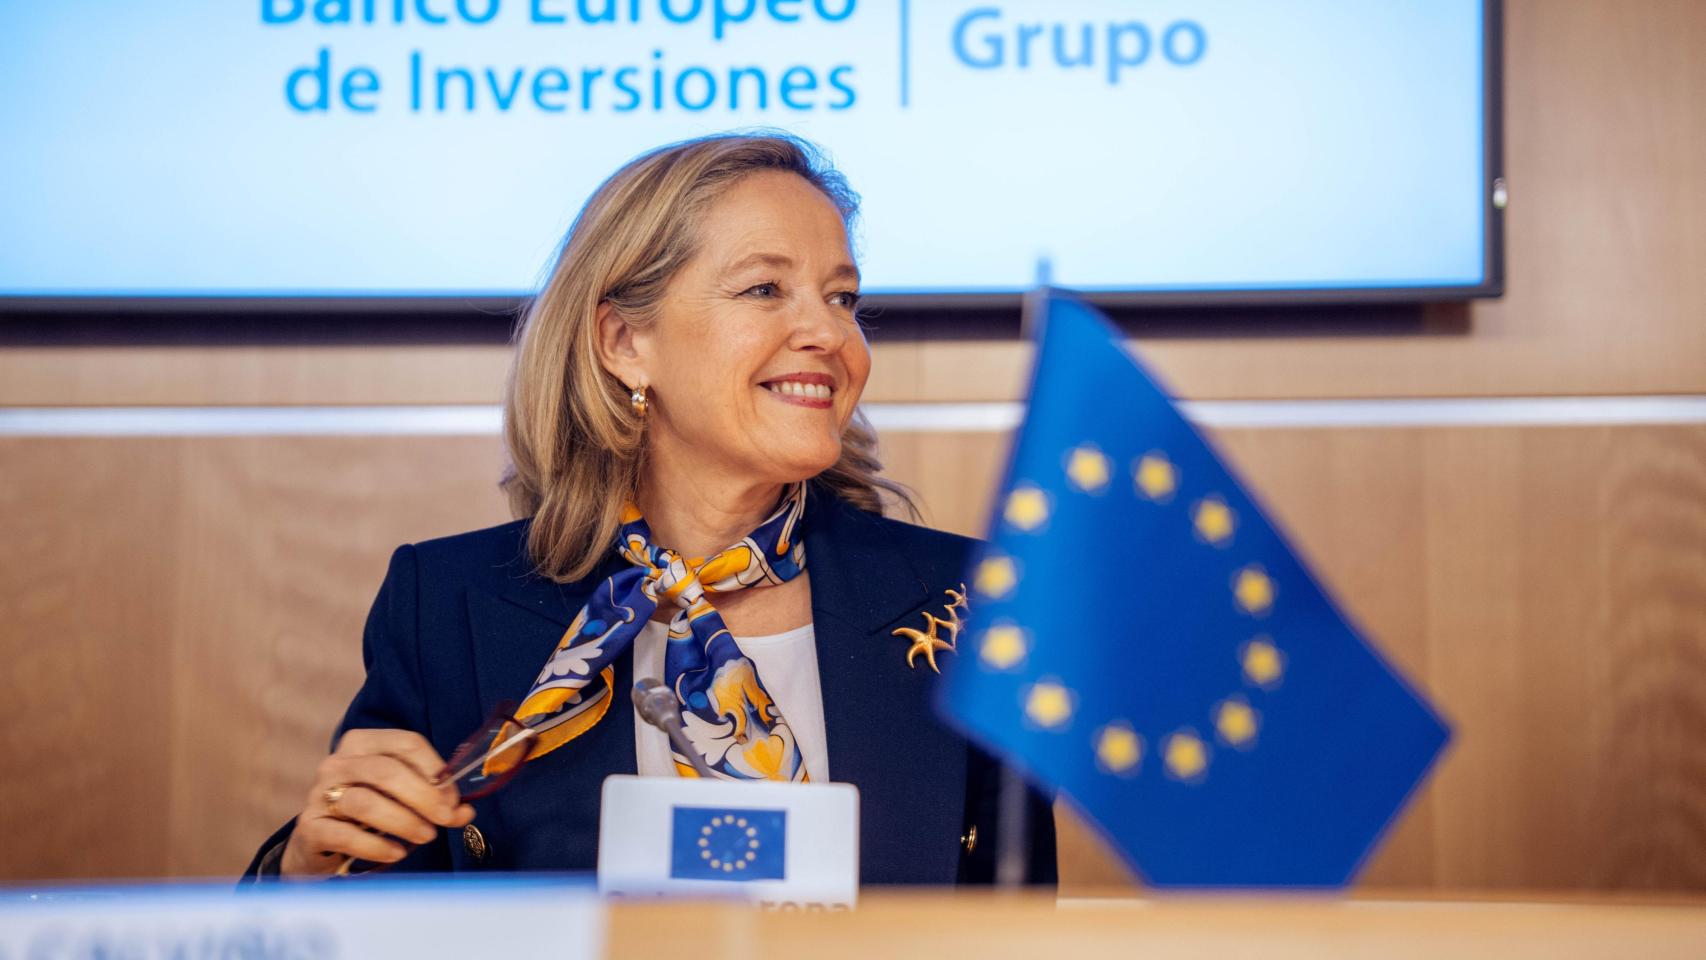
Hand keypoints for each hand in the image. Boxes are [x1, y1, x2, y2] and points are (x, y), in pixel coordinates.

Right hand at [280, 728, 475, 876]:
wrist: (320, 843)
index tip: (454, 798)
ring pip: (364, 802)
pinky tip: (396, 852)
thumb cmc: (369, 813)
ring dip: (403, 820)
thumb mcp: (401, 798)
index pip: (406, 743)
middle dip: (423, 796)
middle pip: (386, 771)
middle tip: (445, 818)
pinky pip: (344, 834)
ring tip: (426, 836)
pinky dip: (375, 845)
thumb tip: (465, 811)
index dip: (435, 769)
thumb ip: (434, 800)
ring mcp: (319, 794)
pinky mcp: (310, 827)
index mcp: (363, 743)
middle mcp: (338, 763)